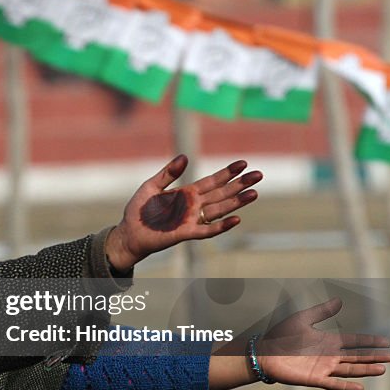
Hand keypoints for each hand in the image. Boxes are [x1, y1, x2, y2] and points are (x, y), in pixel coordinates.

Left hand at [105, 155, 261, 270]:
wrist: (129, 233)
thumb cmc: (139, 211)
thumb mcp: (151, 186)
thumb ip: (168, 173)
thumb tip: (184, 156)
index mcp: (187, 193)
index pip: (212, 181)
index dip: (227, 173)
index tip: (243, 163)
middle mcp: (193, 206)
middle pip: (221, 193)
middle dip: (240, 184)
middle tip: (259, 175)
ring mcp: (191, 219)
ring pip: (219, 209)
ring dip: (236, 202)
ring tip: (254, 193)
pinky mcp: (185, 233)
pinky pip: (207, 230)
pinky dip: (221, 226)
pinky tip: (236, 219)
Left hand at [256, 298, 389, 389]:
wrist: (262, 352)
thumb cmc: (280, 336)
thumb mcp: (302, 319)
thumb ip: (321, 312)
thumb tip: (339, 300)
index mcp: (328, 342)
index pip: (354, 342)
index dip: (369, 342)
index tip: (386, 342)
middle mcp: (329, 356)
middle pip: (356, 357)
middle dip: (373, 357)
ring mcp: (322, 368)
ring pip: (349, 370)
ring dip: (365, 370)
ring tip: (382, 369)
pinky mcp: (314, 379)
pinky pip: (333, 384)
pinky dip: (346, 386)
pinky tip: (360, 387)